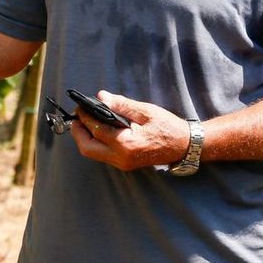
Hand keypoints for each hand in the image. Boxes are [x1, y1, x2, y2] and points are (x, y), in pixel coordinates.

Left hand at [70, 91, 192, 170]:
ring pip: (93, 153)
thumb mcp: (145, 111)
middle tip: (77, 116)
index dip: (84, 117)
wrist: (185, 146)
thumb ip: (121, 104)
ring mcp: (123, 163)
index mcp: (126, 143)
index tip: (80, 106)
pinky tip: (98, 129)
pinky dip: (95, 142)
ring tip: (85, 121)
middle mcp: (121, 157)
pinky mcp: (125, 164)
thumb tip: (101, 97)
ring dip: (85, 138)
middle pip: (87, 148)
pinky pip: (102, 155)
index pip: (96, 129)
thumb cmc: (167, 127)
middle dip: (78, 132)